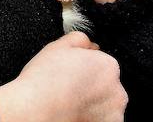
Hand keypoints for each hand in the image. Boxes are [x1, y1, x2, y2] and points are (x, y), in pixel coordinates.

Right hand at [0, 32, 126, 121]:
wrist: (35, 110)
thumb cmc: (44, 81)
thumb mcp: (58, 46)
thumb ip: (79, 39)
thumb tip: (87, 43)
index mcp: (108, 66)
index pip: (101, 64)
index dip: (84, 68)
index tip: (72, 74)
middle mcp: (117, 91)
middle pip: (106, 85)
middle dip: (92, 87)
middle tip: (69, 89)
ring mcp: (114, 114)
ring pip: (105, 105)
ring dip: (94, 104)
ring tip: (71, 103)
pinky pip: (102, 120)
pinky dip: (92, 118)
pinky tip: (75, 114)